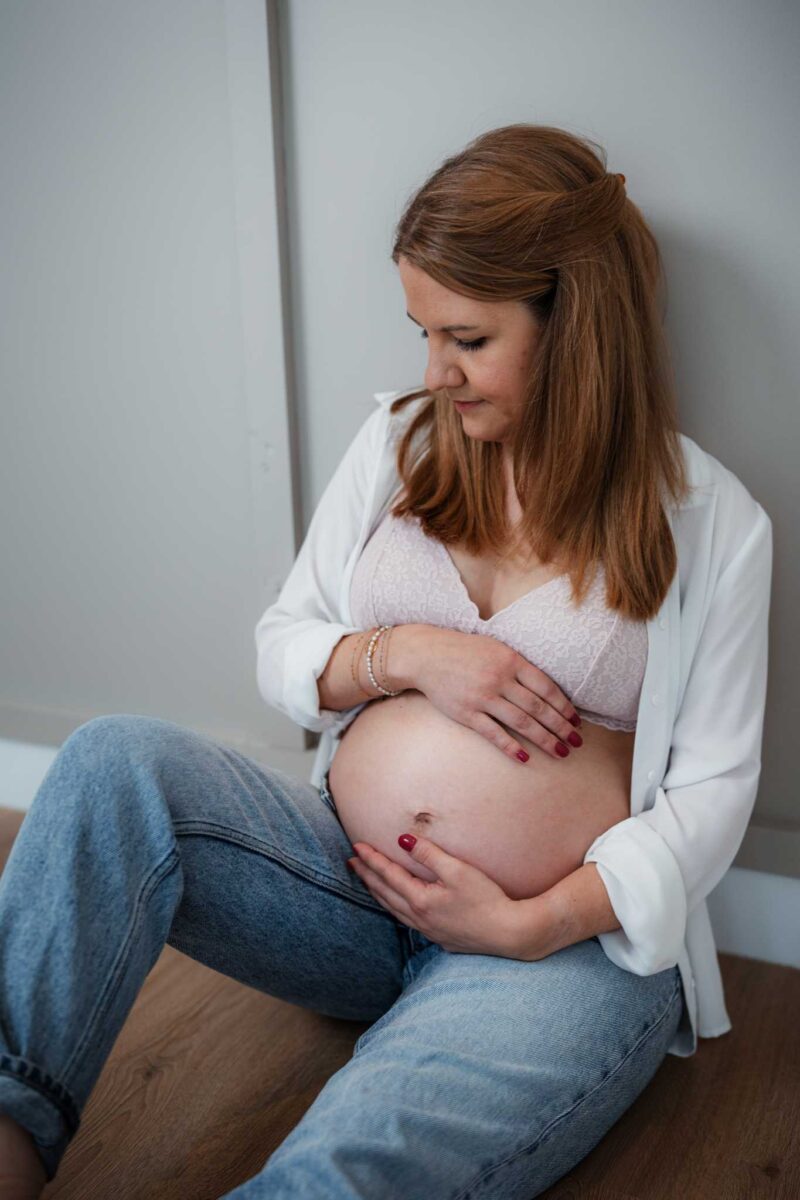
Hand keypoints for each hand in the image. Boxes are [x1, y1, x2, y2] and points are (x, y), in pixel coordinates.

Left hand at [347, 832, 522, 956]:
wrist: (509, 934)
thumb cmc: (486, 900)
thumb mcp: (458, 870)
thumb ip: (429, 854)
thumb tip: (403, 840)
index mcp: (420, 900)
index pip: (388, 875)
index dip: (372, 859)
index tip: (357, 847)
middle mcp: (419, 918)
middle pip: (385, 893)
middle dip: (367, 876)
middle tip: (352, 862)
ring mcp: (428, 930)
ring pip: (393, 909)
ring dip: (378, 893)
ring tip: (367, 882)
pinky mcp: (439, 937)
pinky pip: (406, 920)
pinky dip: (394, 908)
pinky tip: (397, 906)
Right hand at [411, 626, 581, 763]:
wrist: (428, 655)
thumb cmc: (466, 651)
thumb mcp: (497, 648)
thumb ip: (520, 666)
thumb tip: (548, 689)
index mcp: (511, 661)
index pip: (546, 688)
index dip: (564, 707)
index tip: (576, 721)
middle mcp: (499, 679)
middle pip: (538, 708)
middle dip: (561, 728)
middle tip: (577, 743)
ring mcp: (482, 697)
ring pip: (521, 722)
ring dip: (544, 740)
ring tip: (561, 752)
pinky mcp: (466, 713)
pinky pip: (493, 733)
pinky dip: (511, 747)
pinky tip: (525, 757)